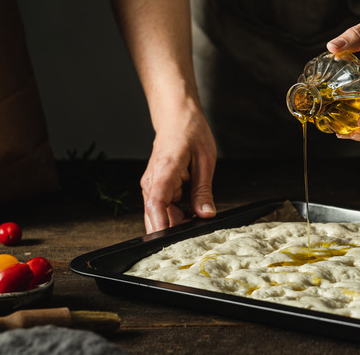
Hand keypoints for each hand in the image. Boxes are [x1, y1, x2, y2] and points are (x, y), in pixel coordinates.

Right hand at [140, 107, 216, 232]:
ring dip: (177, 222)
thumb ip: (203, 190)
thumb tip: (206, 214)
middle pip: (157, 216)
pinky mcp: (157, 187)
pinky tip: (193, 213)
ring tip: (199, 219)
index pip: (156, 204)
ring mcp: (152, 185)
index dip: (161, 226)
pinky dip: (177, 214)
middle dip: (174, 230)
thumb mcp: (205, 161)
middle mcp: (152, 181)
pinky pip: (164, 208)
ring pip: (161, 215)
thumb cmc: (190, 132)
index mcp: (165, 171)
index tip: (169, 242)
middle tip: (198, 235)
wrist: (176, 117)